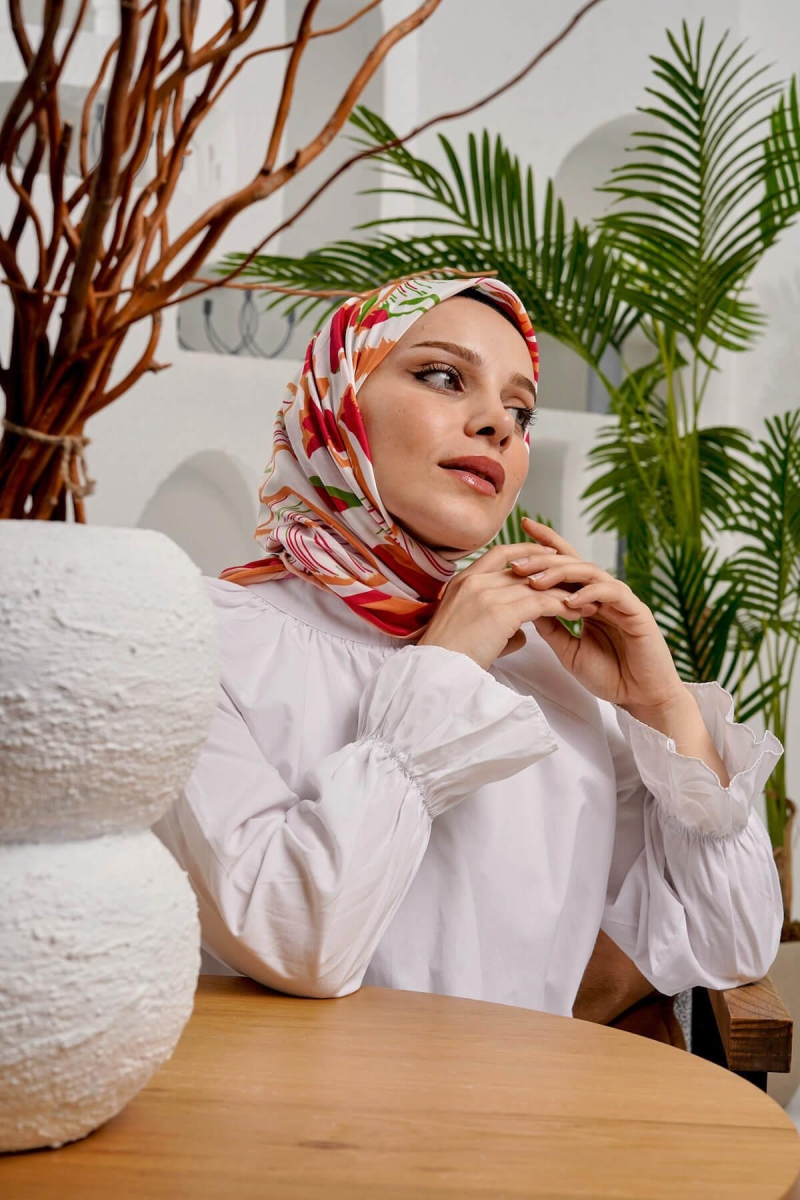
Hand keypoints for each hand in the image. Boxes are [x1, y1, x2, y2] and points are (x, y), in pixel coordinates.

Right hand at [418, 538, 599, 671]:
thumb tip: (522, 633)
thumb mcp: (470, 630)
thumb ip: (498, 625)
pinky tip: (577, 614)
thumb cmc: (450, 659)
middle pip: (524, 568)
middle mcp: (474, 581)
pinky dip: (562, 607)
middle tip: (577, 579)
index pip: (500, 553)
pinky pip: (540, 604)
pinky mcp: (498, 612)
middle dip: (554, 573)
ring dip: (564, 592)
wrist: (435, 672)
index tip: (548, 557)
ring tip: (586, 601)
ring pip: (536, 585)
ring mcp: (485, 593)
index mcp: (463, 581)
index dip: (527, 552)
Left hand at [511, 519, 685, 712]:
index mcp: (588, 599)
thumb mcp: (568, 649)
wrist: (640, 698)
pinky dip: (591, 593)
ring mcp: (621, 600)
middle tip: (518, 566)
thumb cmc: (608, 675)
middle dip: (544, 560)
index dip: (546, 544)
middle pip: (574, 563)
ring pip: (591, 572)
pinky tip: (570, 601)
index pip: (566, 564)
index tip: (522, 527)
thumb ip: (551, 626)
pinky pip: (613, 592)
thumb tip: (524, 604)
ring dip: (562, 574)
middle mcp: (604, 594)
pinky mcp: (637, 611)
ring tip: (536, 582)